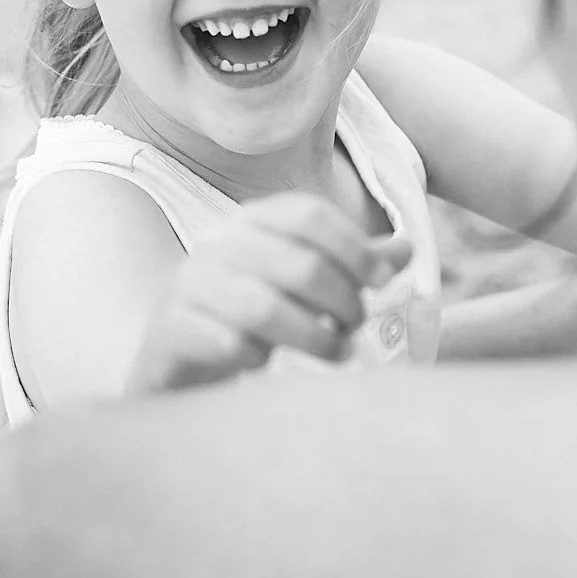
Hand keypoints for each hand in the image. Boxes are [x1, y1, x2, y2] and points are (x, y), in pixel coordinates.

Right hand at [134, 193, 410, 391]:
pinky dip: (257, 356)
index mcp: (252, 221)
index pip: (308, 215)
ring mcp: (189, 285)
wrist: (173, 355)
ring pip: (263, 307)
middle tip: (356, 327)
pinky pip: (226, 342)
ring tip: (337, 353)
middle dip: (342, 300)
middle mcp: (217, 243)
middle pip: (297, 263)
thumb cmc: (249, 313)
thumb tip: (406, 248)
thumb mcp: (300, 285)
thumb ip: (349, 266)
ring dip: (313, 337)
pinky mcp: (170, 329)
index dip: (354, 246)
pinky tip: (265, 362)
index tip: (382, 281)